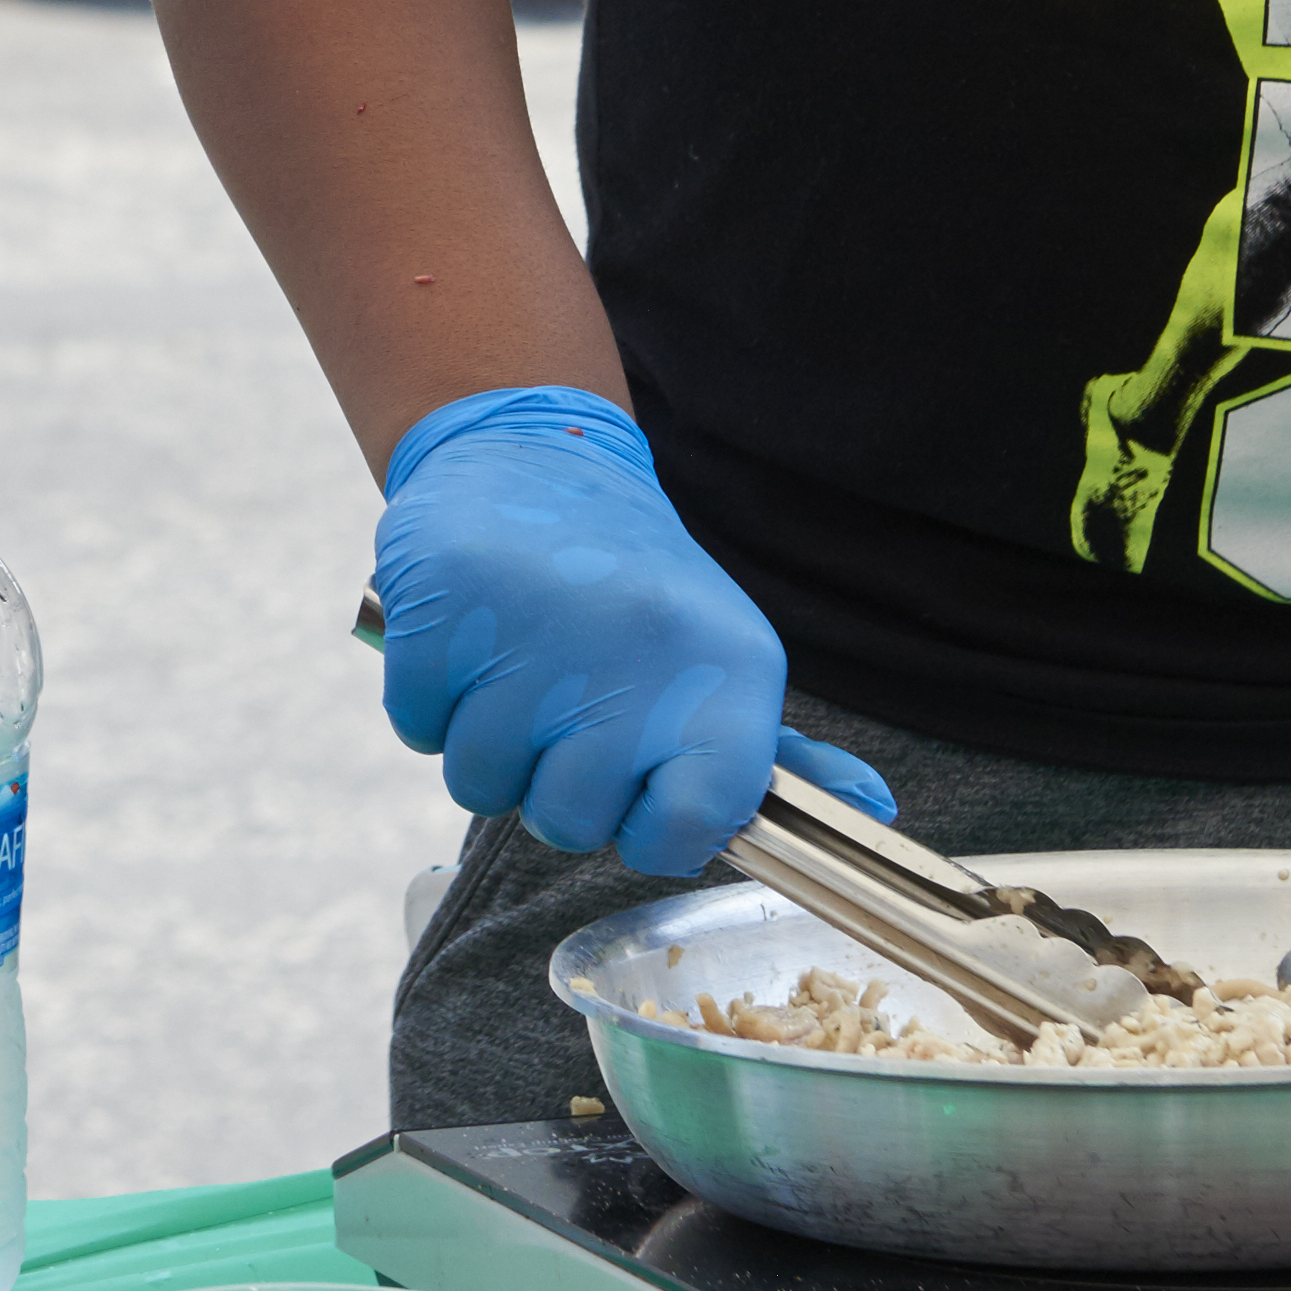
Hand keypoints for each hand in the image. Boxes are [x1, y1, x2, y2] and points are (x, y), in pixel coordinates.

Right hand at [371, 390, 895, 876]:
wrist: (533, 457)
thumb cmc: (632, 588)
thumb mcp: (721, 659)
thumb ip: (781, 754)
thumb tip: (872, 813)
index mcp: (725, 673)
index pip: (689, 831)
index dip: (650, 834)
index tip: (634, 796)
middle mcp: (640, 655)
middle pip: (568, 826)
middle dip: (551, 789)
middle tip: (560, 716)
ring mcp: (536, 634)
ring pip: (482, 788)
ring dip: (486, 749)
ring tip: (513, 675)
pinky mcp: (442, 612)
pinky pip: (418, 730)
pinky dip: (429, 707)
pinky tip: (465, 649)